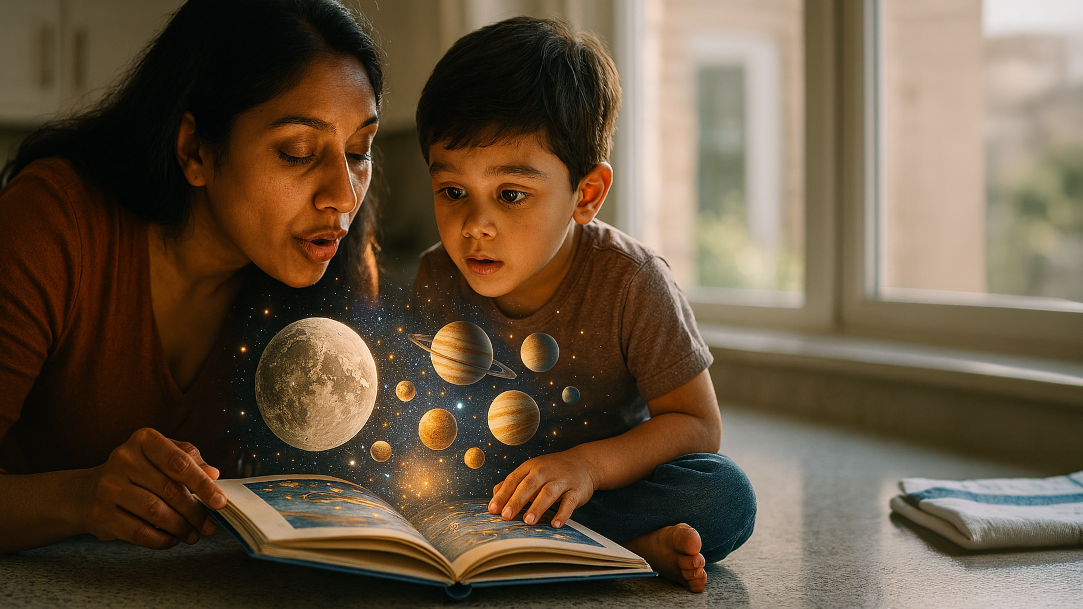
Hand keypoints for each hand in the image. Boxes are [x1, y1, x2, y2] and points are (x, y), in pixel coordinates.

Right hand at [78, 428, 225, 549]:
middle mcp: (123, 459)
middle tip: (210, 525)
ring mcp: (109, 487)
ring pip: (155, 512)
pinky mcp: (101, 513)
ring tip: (194, 534)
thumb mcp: (163, 455)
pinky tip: (172, 539)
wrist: (88, 491)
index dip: (203, 484)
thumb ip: (190, 460)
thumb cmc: (138, 470)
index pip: (179, 463)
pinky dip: (161, 539)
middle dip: (195, 512)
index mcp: (144, 440)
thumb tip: (213, 474)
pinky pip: (138, 532)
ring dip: (181, 527)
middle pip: (169, 490)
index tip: (220, 502)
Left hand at [488, 449, 595, 528]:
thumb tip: (495, 494)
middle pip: (529, 486)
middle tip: (506, 516)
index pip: (514, 480)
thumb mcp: (532, 470)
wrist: (584, 462)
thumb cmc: (552, 470)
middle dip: (517, 501)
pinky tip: (555, 524)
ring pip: (548, 493)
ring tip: (528, 521)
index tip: (493, 510)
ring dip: (537, 507)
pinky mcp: (576, 490)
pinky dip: (562, 513)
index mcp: (531, 467)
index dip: (503, 495)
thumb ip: (514, 482)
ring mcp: (561, 480)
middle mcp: (545, 471)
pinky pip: (569, 502)